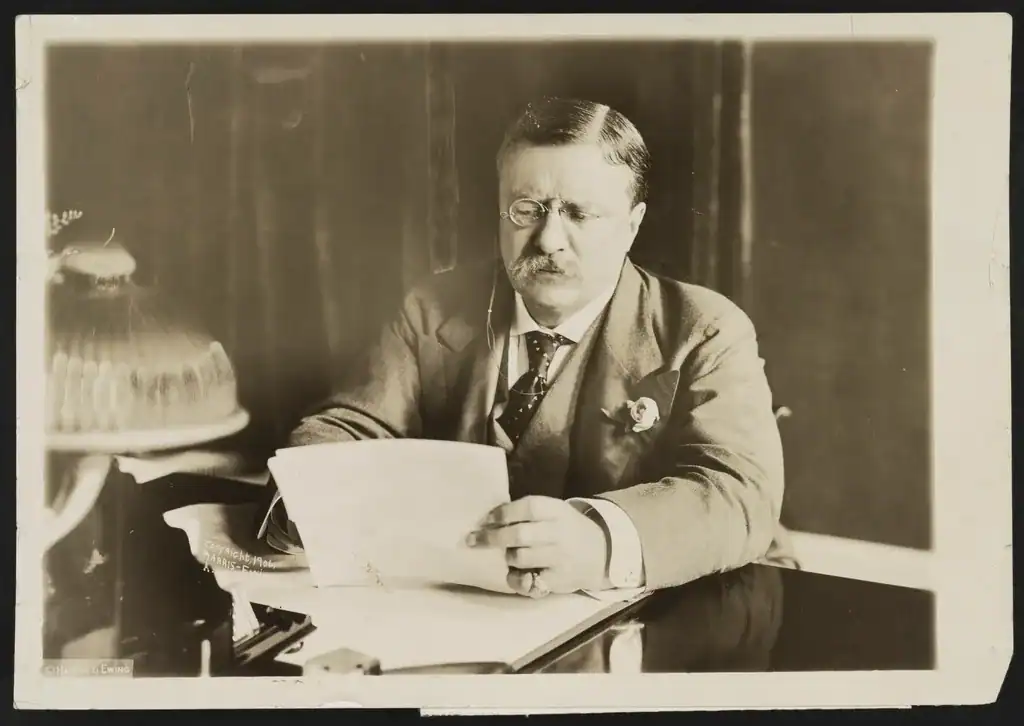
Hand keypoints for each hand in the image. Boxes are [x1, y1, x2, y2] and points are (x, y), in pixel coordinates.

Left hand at [466, 496, 607, 595]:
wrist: (602, 552)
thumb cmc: (567, 528)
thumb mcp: (555, 512)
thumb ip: (528, 512)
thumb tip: (489, 517)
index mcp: (557, 511)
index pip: (528, 507)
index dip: (503, 512)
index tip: (485, 518)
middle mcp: (559, 533)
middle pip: (519, 535)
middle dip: (491, 537)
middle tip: (472, 539)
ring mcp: (560, 558)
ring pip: (520, 558)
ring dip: (507, 556)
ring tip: (509, 554)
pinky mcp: (558, 580)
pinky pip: (527, 582)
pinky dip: (515, 579)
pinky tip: (515, 575)